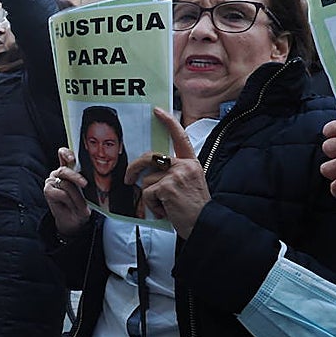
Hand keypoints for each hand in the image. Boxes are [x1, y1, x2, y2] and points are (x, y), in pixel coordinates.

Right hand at [45, 148, 91, 235]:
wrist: (74, 220)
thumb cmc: (80, 204)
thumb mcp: (85, 191)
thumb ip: (83, 180)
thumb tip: (88, 177)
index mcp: (68, 169)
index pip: (63, 154)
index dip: (66, 154)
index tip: (72, 159)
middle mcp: (58, 174)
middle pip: (64, 170)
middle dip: (76, 177)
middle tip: (85, 184)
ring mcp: (51, 181)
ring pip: (66, 184)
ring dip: (76, 197)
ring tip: (81, 206)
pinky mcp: (48, 190)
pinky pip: (61, 193)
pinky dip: (70, 201)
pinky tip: (71, 206)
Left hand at [124, 108, 209, 237]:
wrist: (206, 225)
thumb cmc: (196, 209)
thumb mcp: (190, 184)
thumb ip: (175, 174)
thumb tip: (151, 173)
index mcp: (191, 163)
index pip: (180, 137)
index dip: (169, 122)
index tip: (158, 111)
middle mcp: (184, 165)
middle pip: (151, 157)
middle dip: (135, 167)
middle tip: (128, 179)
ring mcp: (176, 175)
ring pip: (148, 181)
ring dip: (151, 197)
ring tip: (166, 206)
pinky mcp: (167, 187)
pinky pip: (148, 194)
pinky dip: (152, 205)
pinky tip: (166, 211)